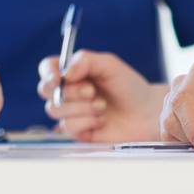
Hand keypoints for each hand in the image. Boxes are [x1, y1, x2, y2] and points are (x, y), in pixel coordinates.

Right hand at [37, 49, 161, 141]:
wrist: (148, 114)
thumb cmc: (129, 87)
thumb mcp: (109, 64)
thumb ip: (84, 60)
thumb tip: (64, 73)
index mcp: (71, 73)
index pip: (46, 69)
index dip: (47, 73)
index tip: (58, 78)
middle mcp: (67, 93)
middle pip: (44, 90)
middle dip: (69, 91)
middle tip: (91, 91)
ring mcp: (70, 113)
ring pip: (54, 109)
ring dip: (81, 107)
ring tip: (102, 106)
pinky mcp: (77, 132)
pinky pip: (68, 127)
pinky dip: (87, 122)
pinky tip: (102, 120)